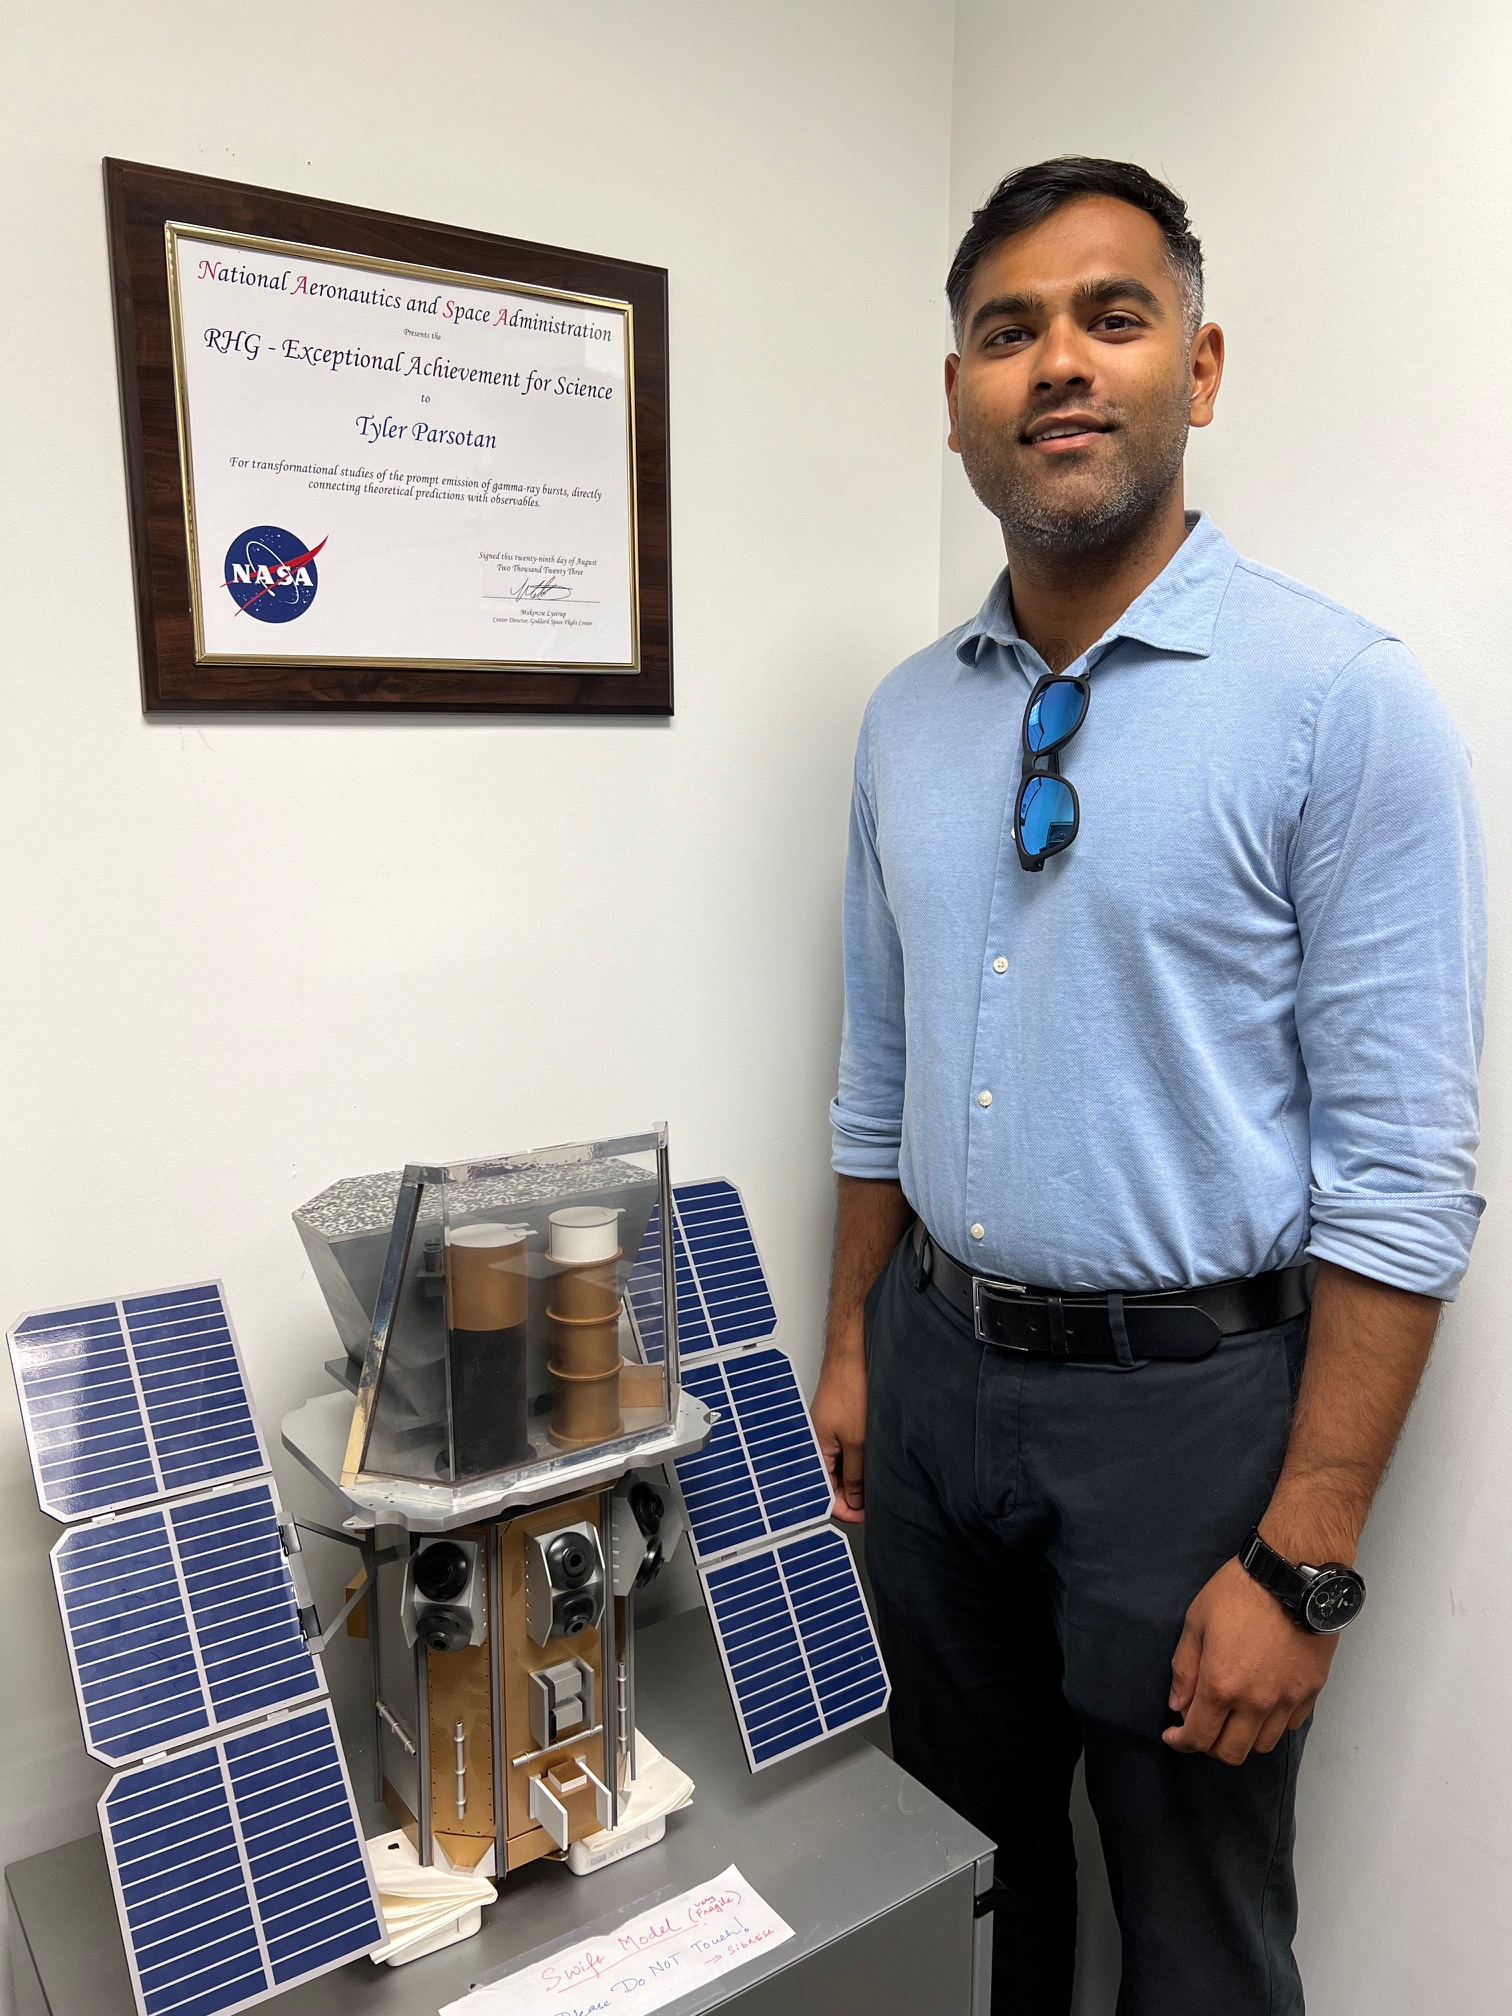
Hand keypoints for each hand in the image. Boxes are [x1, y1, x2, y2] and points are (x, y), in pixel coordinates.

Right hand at [811, 1338, 866, 1524]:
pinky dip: (860, 1459)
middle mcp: (818, 1443)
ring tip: (878, 1479)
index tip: (866, 1515)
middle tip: (876, 1501)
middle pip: (831, 1482)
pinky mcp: (839, 1422)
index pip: (823, 1492)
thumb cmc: (849, 1388)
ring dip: (858, 1476)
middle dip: (853, 1495)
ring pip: (841, 1467)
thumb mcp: (858, 1441)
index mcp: (815, 1450)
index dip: (845, 1509)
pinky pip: (847, 1451)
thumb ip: (856, 1474)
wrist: (854, 1353)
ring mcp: (828, 1431)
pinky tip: (875, 1458)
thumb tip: (855, 1501)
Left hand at [1163, 1558, 1337, 1764]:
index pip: (1199, 1737)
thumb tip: (1178, 1705)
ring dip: (1243, 1737)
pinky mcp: (1311, 1691)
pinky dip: (1272, 1723)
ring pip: (1263, 1744)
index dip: (1181, 1742)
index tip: (1174, 1735)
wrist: (1291, 1575)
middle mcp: (1256, 1702)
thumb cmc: (1239, 1592)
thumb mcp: (1197, 1622)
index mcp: (1222, 1686)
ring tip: (1234, 1714)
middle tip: (1203, 1725)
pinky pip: (1289, 1725)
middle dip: (1210, 1745)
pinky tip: (1263, 1703)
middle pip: (1232, 1752)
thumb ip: (1185, 1668)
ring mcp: (1287, 1700)